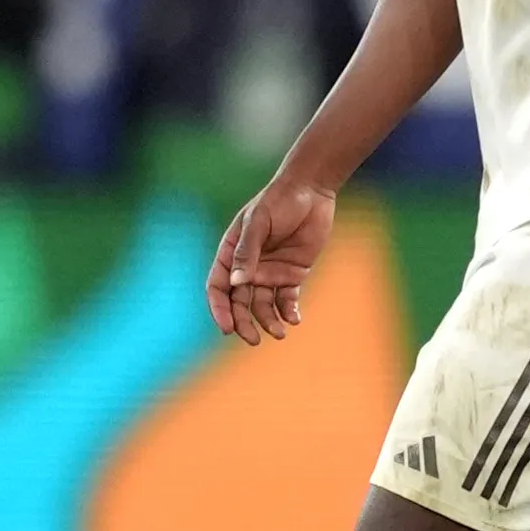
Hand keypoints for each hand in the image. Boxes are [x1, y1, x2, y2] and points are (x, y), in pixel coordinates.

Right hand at [206, 178, 336, 345]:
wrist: (311, 191)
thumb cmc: (279, 201)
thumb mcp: (258, 222)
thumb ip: (247, 252)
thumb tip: (237, 283)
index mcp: (231, 253)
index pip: (218, 287)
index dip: (219, 308)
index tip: (227, 328)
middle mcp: (248, 267)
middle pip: (239, 302)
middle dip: (243, 322)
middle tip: (252, 340)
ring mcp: (270, 272)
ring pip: (263, 305)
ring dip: (268, 321)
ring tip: (279, 333)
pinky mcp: (292, 274)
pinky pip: (287, 299)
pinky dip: (289, 312)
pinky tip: (294, 319)